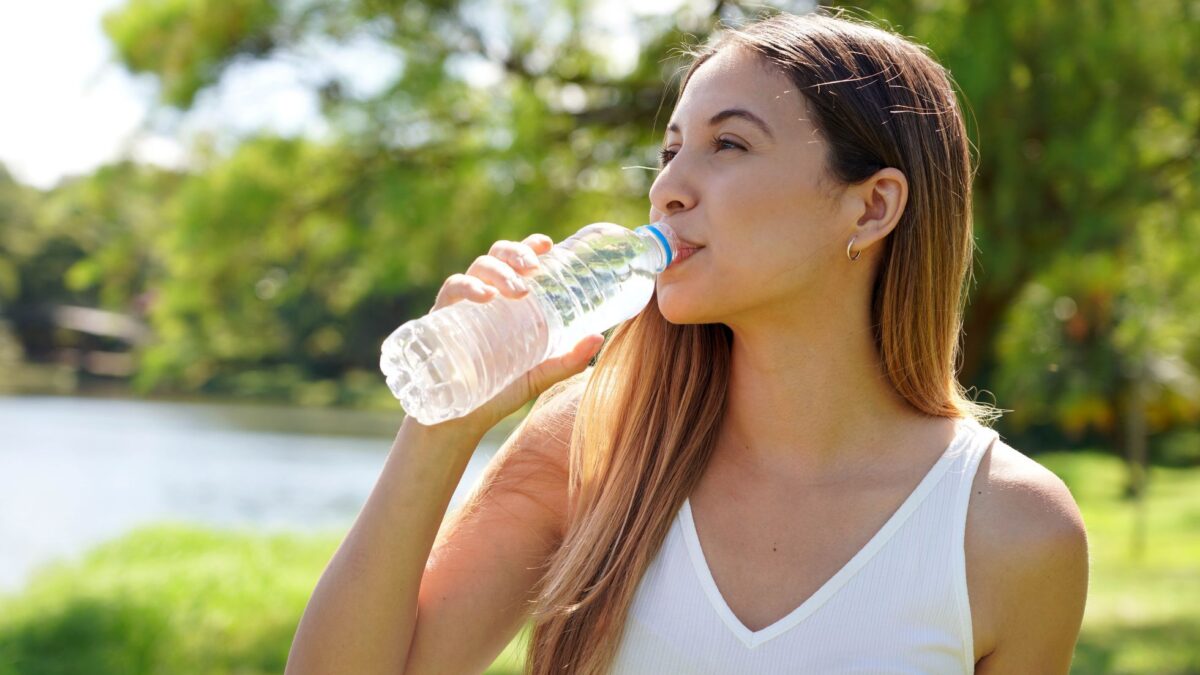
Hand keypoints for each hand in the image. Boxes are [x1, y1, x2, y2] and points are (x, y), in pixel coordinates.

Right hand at [417, 233, 603, 434]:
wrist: (458, 422)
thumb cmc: (498, 392)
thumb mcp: (538, 375)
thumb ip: (567, 360)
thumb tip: (599, 337)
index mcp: (508, 302)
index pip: (517, 262)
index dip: (529, 246)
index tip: (547, 244)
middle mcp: (485, 297)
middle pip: (496, 256)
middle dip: (516, 254)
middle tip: (534, 266)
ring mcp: (462, 306)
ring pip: (477, 268)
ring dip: (499, 271)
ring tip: (519, 290)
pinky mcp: (440, 319)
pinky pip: (451, 291)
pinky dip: (467, 287)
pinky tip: (485, 296)